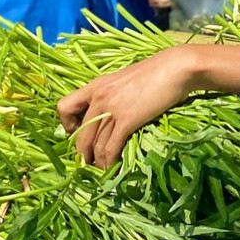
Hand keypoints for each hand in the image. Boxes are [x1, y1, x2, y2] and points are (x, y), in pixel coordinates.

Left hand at [56, 44, 239, 167]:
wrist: (175, 68)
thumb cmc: (156, 72)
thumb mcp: (126, 80)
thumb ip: (115, 94)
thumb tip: (114, 112)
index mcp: (95, 86)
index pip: (64, 107)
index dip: (68, 125)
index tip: (79, 134)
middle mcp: (98, 97)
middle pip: (79, 133)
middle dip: (81, 152)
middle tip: (88, 162)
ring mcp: (111, 109)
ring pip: (94, 144)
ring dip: (96, 161)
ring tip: (101, 170)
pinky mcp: (127, 120)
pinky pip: (111, 147)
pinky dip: (109, 161)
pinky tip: (112, 167)